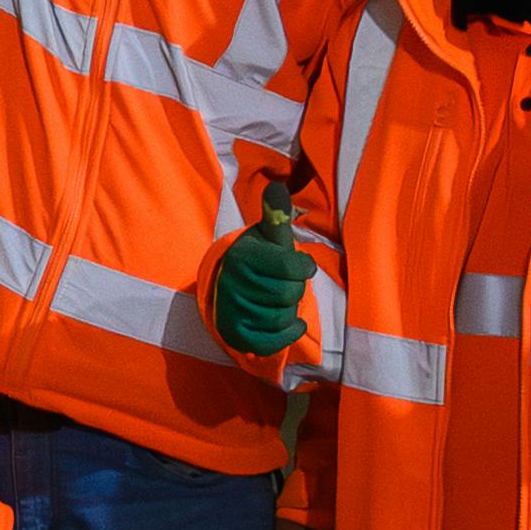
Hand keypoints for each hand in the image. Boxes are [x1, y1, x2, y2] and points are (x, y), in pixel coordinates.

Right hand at [205, 172, 315, 360]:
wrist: (226, 286)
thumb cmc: (258, 259)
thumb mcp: (266, 236)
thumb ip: (275, 215)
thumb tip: (277, 188)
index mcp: (242, 256)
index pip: (292, 268)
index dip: (304, 269)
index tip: (300, 266)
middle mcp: (232, 283)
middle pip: (288, 294)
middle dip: (294, 290)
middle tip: (284, 285)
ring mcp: (231, 310)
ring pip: (281, 318)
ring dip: (290, 311)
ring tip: (281, 302)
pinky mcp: (234, 334)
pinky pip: (270, 341)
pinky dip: (286, 334)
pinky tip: (289, 323)